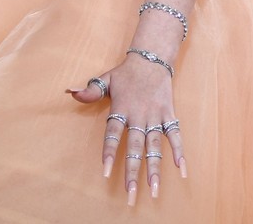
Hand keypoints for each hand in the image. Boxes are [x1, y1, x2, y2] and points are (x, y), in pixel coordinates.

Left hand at [67, 54, 185, 205]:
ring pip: (155, 147)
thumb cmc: (126, 72)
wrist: (152, 58)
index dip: (109, 152)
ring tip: (154, 190)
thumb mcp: (106, 79)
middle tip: (130, 195)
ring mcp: (155, 117)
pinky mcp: (168, 114)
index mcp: (121, 108)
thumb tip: (69, 92)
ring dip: (155, 169)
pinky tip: (182, 170)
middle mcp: (139, 116)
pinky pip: (175, 135)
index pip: (113, 134)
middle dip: (133, 172)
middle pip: (135, 148)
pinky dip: (179, 151)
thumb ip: (90, 90)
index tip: (106, 172)